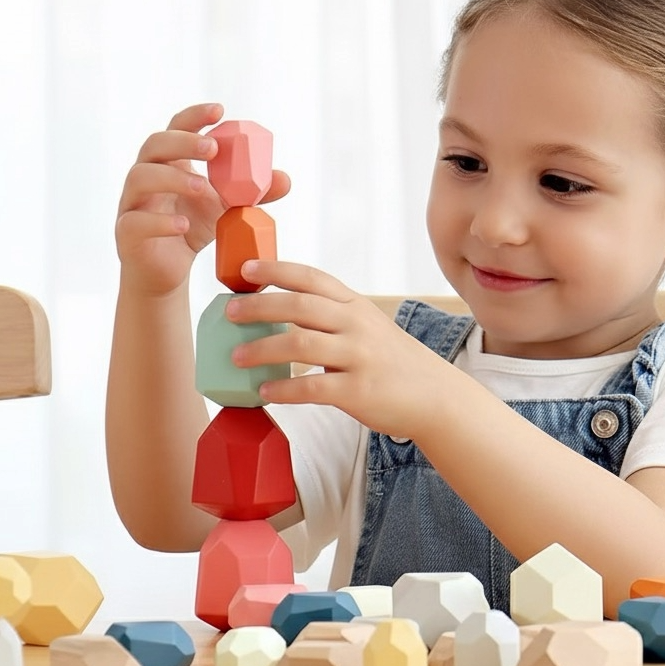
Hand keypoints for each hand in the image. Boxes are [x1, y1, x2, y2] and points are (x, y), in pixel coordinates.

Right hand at [115, 103, 290, 296]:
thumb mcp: (227, 209)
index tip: (220, 110)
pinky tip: (184, 225)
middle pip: (154, 145)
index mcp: (170, 163)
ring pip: (140, 177)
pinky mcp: (127, 232)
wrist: (166, 273)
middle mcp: (146, 176)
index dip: (194, 117)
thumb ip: (252, 194)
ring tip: (203, 187)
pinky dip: (161, 222)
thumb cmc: (192, 230)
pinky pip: (136, 221)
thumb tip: (284, 178)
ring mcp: (132, 203)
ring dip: (173, 178)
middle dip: (183, 142)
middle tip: (213, 149)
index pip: (176, 128)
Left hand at [226, 260, 459, 439]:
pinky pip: (313, 388)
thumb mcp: (366, 325)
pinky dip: (284, 389)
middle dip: (259, 306)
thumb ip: (330, 317)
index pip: (311, 278)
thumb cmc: (391, 361)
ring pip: (300, 343)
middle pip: (300, 306)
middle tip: (229, 312)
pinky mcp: (359, 390)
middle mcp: (356, 324)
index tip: (245, 270)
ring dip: (262, 349)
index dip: (276, 270)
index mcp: (354, 305)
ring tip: (236, 358)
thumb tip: (277, 315)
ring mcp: (358, 356)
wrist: (434, 396)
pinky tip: (265, 391)